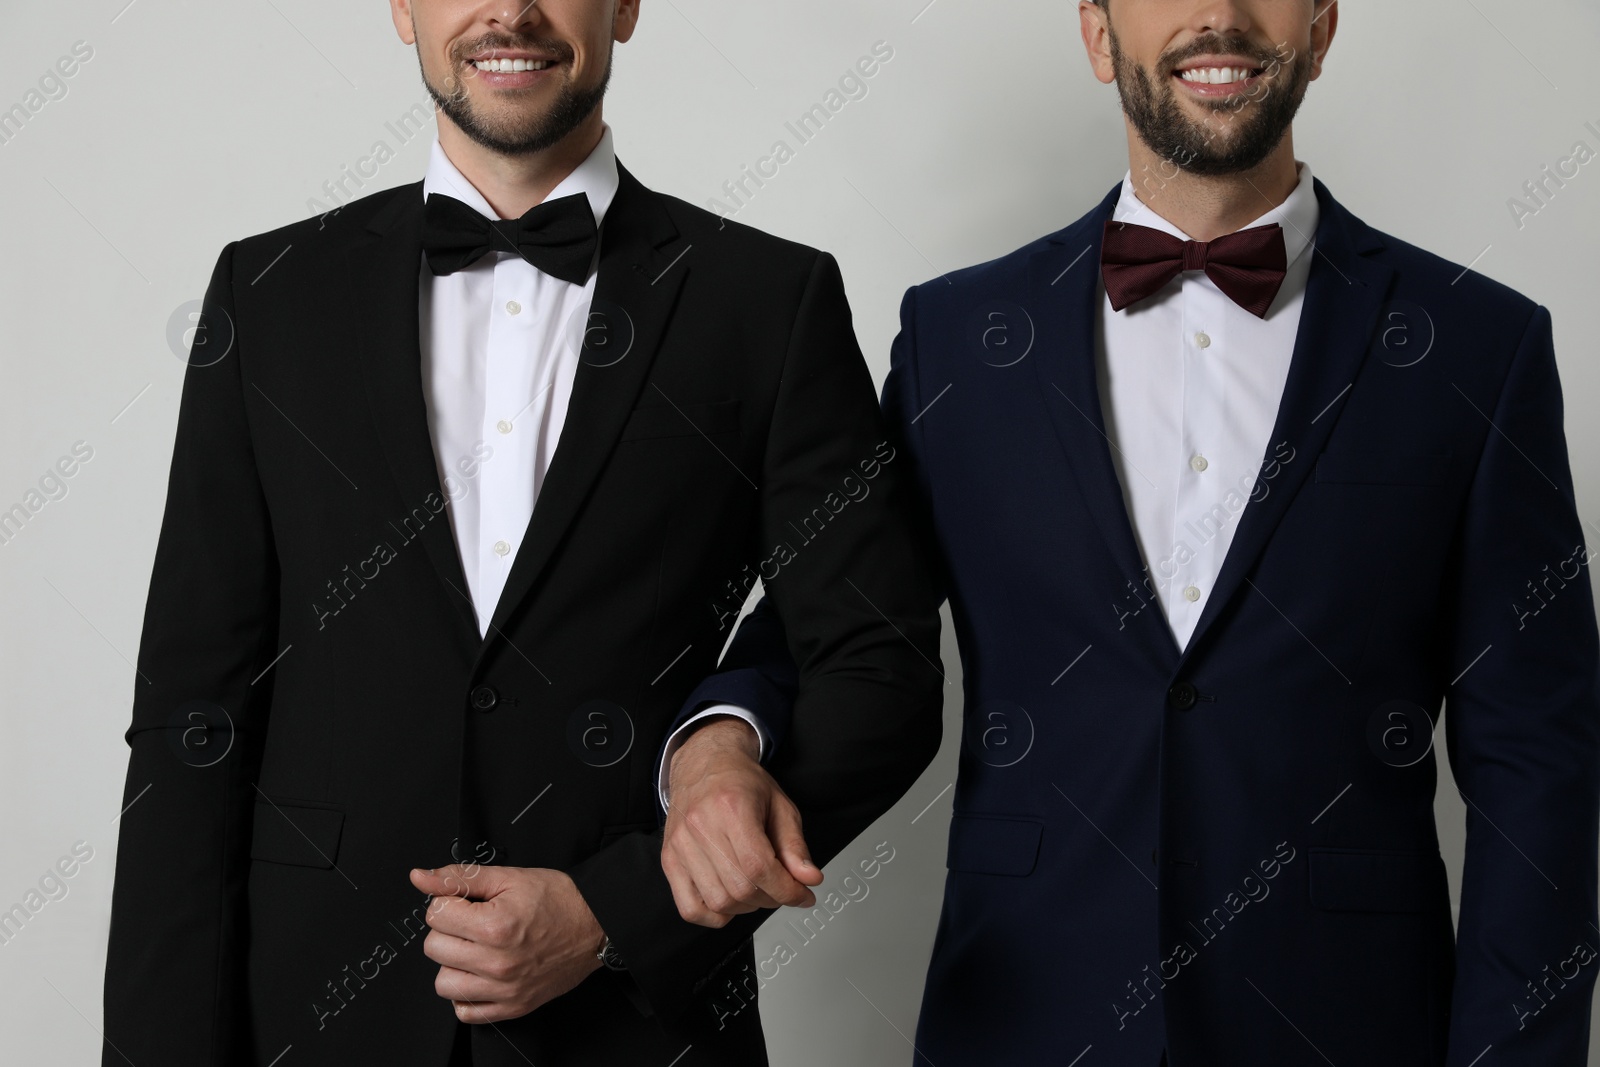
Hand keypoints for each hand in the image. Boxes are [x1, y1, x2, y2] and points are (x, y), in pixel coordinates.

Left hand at [408, 864, 602, 1023]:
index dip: (449, 902)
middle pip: (433, 948)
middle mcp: (498, 962)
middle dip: (448, 929)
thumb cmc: (557, 899)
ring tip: (475, 948)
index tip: (467, 902)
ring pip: (443, 982)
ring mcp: (505, 989)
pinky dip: (466, 994)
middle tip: (473, 922)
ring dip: (453, 963)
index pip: (435, 915)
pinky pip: (465, 1012)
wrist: (595, 924)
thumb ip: (460, 878)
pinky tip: (480, 973)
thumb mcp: (509, 877)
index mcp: (495, 926)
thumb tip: (420, 877)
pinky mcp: (513, 1006)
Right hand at [661, 716, 822, 926]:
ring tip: (758, 890)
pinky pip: (689, 907)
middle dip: (771, 898)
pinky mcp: (670, 860)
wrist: (704, 765)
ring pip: (718, 902)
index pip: (760, 867)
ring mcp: (681, 845)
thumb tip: (809, 878)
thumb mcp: (779, 805)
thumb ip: (795, 845)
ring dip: (747, 907)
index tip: (802, 895)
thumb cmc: (741, 782)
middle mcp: (701, 826)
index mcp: (731, 807)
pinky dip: (714, 915)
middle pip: (740, 888)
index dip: (787, 890)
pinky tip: (730, 902)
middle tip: (782, 889)